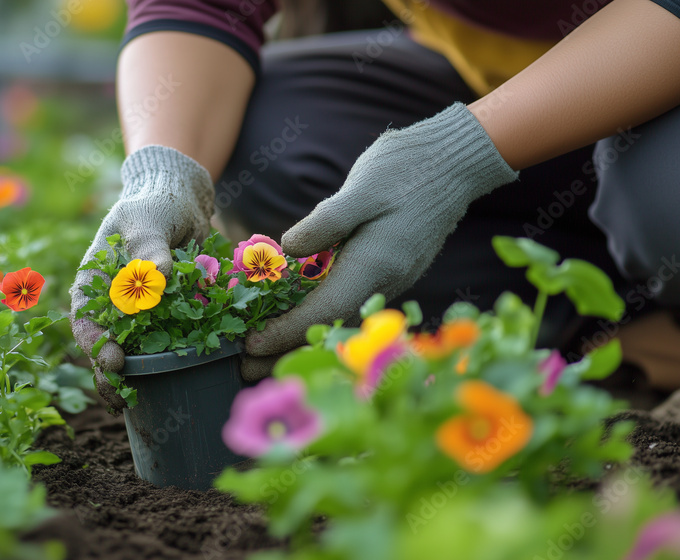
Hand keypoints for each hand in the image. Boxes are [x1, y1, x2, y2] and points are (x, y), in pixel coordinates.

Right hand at [70, 145, 214, 411]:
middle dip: (110, 375)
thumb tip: (159, 276)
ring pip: (131, 352)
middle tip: (124, 396)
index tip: (112, 359)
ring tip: (138, 404)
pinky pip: (163, 346)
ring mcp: (139, 314)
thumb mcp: (147, 222)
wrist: (182, 203)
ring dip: (134, 378)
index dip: (95, 343)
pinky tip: (172, 384)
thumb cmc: (155, 208)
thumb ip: (151, 248)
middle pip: (104, 345)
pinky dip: (165, 364)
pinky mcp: (167, 318)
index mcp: (95, 283)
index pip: (86, 319)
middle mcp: (113, 304)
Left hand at [245, 104, 518, 359]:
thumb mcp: (360, 188)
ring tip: (263, 356)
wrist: (457, 160)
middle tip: (246, 369)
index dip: (284, 332)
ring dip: (301, 340)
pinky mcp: (388, 271)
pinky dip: (318, 319)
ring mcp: (389, 279)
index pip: (322, 312)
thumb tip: (287, 251)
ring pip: (339, 320)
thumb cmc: (407, 168)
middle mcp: (383, 281)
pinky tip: (296, 320)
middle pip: (328, 327)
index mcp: (373, 265)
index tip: (250, 345)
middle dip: (286, 351)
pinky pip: (348, 304)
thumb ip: (324, 223)